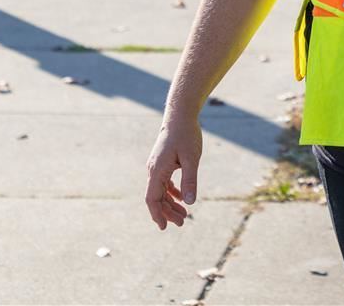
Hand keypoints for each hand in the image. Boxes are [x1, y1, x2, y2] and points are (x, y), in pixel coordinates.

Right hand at [144, 115, 201, 230]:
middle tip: (183, 222)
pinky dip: (172, 192)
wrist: (180, 116)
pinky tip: (181, 198)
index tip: (165, 227)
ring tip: (184, 214)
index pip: (152, 199)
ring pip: (161, 191)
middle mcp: (153, 170)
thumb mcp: (191, 159)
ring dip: (170, 203)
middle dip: (167, 212)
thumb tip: (190, 202)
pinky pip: (164, 182)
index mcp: (157, 171)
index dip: (157, 214)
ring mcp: (157, 166)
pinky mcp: (163, 162)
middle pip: (156, 197)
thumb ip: (190, 181)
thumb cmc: (186, 135)